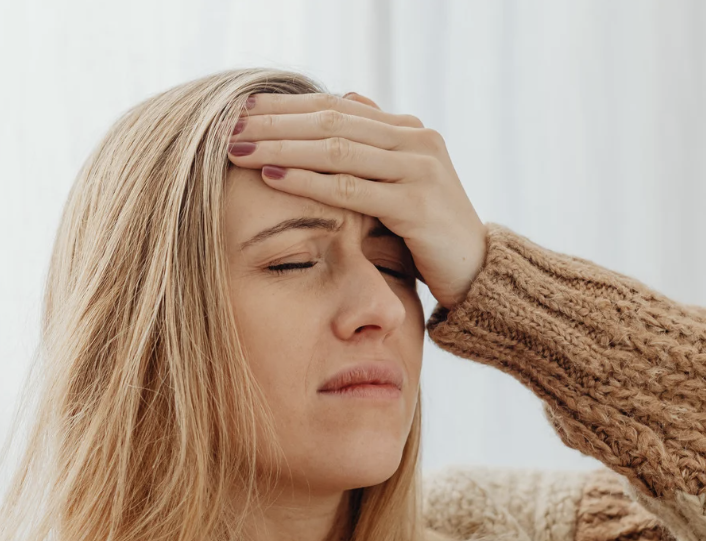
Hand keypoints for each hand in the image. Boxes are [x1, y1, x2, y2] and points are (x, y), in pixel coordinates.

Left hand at [227, 92, 486, 309]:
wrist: (478, 276)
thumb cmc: (430, 237)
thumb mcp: (402, 186)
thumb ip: (376, 146)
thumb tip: (345, 100)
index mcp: (410, 132)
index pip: (336, 107)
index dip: (285, 107)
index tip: (240, 111)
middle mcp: (417, 142)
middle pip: (331, 121)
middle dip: (275, 123)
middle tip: (227, 125)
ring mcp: (420, 171)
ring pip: (337, 149)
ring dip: (282, 147)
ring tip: (238, 149)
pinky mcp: (417, 205)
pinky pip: (352, 188)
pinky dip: (308, 181)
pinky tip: (273, 177)